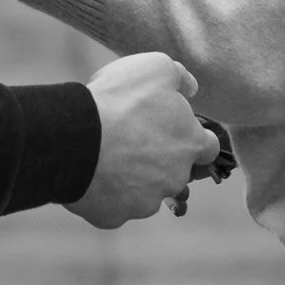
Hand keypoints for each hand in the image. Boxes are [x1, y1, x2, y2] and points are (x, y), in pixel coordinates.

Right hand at [67, 53, 221, 228]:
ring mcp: (146, 202)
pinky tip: (91, 173)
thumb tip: (190, 88)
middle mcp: (175, 178)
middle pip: (174, 171)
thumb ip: (179, 77)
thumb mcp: (156, 68)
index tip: (171, 128)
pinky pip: (114, 206)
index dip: (191, 136)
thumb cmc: (119, 101)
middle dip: (158, 158)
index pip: (208, 147)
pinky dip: (106, 193)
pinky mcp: (116, 217)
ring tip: (106, 153)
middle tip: (131, 137)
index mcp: (190, 144)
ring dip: (132, 177)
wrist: (75, 140)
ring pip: (144, 191)